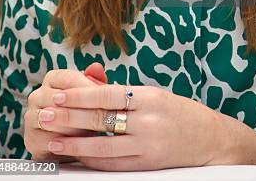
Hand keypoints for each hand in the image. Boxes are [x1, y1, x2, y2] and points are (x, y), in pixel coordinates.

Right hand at [24, 64, 106, 160]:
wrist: (69, 144)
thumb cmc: (83, 113)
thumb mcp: (91, 96)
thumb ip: (94, 81)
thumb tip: (96, 67)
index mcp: (52, 79)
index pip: (67, 77)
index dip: (86, 86)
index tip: (104, 94)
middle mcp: (37, 95)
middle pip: (59, 98)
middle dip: (83, 107)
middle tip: (102, 114)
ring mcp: (31, 117)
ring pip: (54, 119)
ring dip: (75, 125)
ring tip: (93, 129)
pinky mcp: (31, 139)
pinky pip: (50, 140)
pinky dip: (66, 143)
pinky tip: (80, 143)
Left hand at [37, 84, 230, 170]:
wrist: (210, 139)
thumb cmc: (179, 113)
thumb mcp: (155, 95)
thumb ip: (125, 95)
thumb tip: (90, 90)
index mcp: (149, 97)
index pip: (108, 95)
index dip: (80, 95)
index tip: (58, 94)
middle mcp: (148, 119)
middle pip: (101, 119)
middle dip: (69, 117)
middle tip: (45, 114)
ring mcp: (148, 144)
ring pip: (103, 145)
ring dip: (74, 143)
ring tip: (52, 140)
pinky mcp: (148, 163)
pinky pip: (114, 163)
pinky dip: (93, 160)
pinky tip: (77, 156)